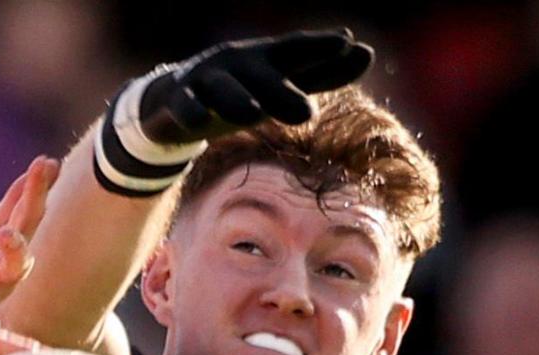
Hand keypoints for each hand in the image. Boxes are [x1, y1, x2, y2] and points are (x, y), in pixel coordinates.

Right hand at [96, 32, 373, 194]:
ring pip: (221, 89)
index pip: (294, 50)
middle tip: (307, 114)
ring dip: (236, 100)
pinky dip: (191, 112)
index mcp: (264, 58)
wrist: (173, 100)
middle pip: (260, 75)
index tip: (346, 44)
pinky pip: (185, 106)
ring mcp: (205, 81)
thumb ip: (321, 72)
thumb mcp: (279, 81)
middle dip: (280, 90)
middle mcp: (236, 63)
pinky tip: (200, 124)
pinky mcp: (178, 101)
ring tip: (252, 115)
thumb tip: (366, 53)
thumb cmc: (239, 90)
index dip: (318, 47)